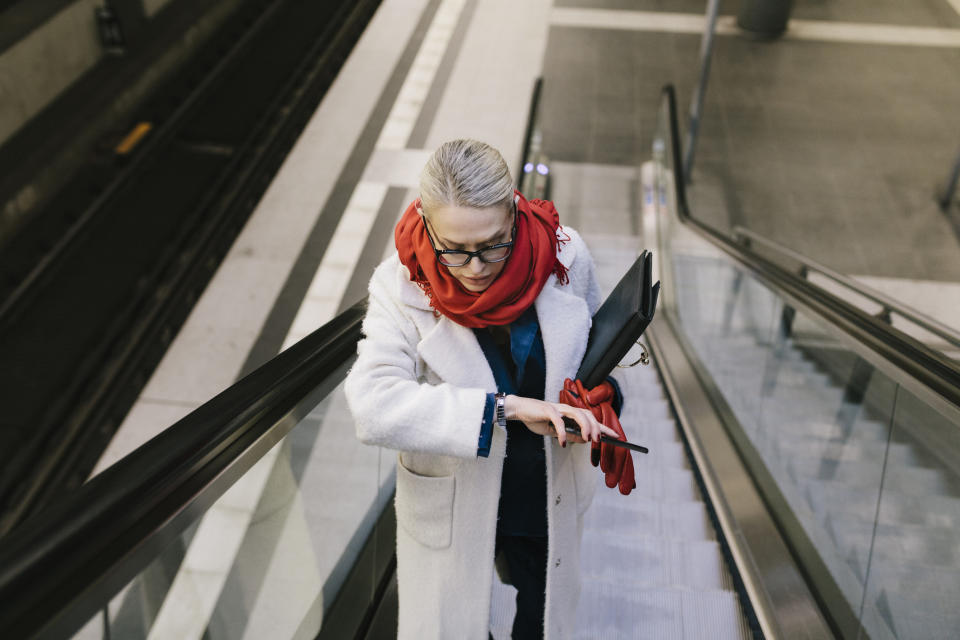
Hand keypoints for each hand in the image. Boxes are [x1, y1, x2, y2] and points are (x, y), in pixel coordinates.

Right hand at [503, 395, 618, 446]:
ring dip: (585, 427)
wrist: (520, 410)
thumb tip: (583, 441)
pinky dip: (563, 433)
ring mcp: (558, 408)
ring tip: (588, 439)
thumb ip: (569, 435)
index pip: (591, 419)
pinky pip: (559, 421)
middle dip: (597, 427)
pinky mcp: (548, 410)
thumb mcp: (555, 431)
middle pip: (588, 415)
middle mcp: (567, 409)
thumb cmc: (537, 418)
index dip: (604, 427)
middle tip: (600, 440)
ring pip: (578, 414)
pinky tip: (564, 442)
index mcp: (570, 414)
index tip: (615, 436)